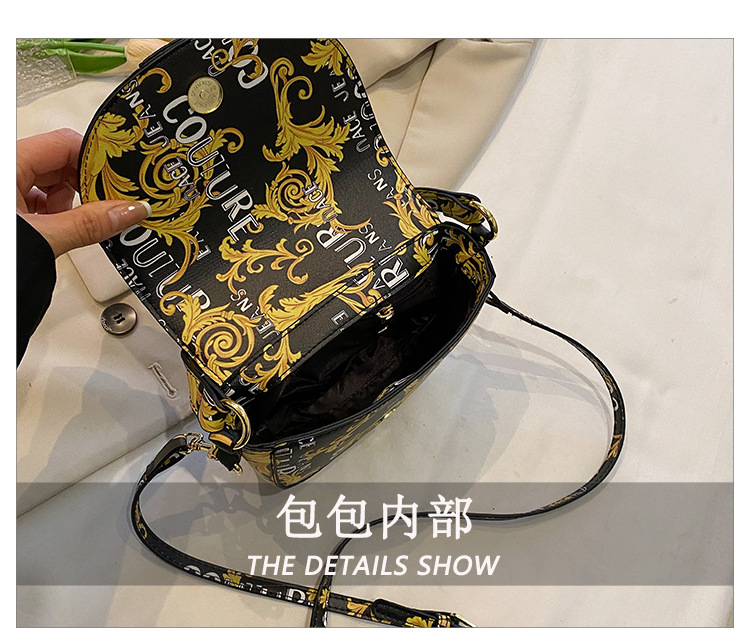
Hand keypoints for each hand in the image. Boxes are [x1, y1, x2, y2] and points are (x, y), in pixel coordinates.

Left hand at [16, 128, 150, 257]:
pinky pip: (36, 200)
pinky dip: (55, 214)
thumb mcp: (42, 237)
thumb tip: (131, 211)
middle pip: (60, 163)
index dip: (98, 159)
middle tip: (110, 205)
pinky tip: (62, 231)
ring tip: (80, 224)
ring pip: (49, 183)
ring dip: (71, 203)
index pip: (66, 142)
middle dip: (88, 187)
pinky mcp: (8, 208)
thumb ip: (88, 225)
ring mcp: (6, 190)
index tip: (124, 176)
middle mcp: (7, 170)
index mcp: (11, 162)